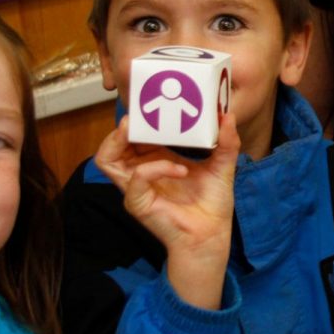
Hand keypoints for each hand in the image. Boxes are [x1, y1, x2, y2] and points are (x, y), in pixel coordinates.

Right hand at [93, 114, 240, 308]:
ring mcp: (135, 188)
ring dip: (120, 141)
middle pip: (112, 144)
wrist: (212, 234)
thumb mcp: (222, 165)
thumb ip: (226, 141)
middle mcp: (141, 172)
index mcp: (156, 159)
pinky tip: (180, 170)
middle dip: (121, 125)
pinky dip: (155, 168)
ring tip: (136, 129)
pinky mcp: (137, 203)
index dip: (137, 117)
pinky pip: (136, 177)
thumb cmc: (212, 203)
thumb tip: (227, 115)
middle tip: (137, 111)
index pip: (134, 134)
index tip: (150, 99)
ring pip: (106, 159)